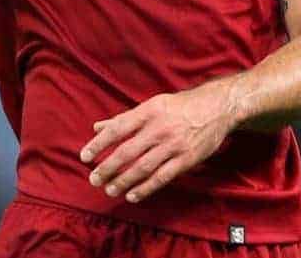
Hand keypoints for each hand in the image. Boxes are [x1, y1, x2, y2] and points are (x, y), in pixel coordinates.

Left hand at [79, 78, 239, 203]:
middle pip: (127, 152)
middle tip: (94, 179)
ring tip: (109, 190)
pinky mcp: (186, 160)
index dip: (99, 144)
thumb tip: (97, 127)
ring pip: (143, 168)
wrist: (216, 108)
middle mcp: (159, 129)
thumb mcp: (151, 105)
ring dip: (124, 181)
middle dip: (108, 168)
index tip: (85, 157)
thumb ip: (124, 118)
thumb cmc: (178, 106)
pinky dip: (146, 188)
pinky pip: (162, 177)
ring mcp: (173, 145)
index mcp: (147, 112)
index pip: (117, 129)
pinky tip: (132, 195)